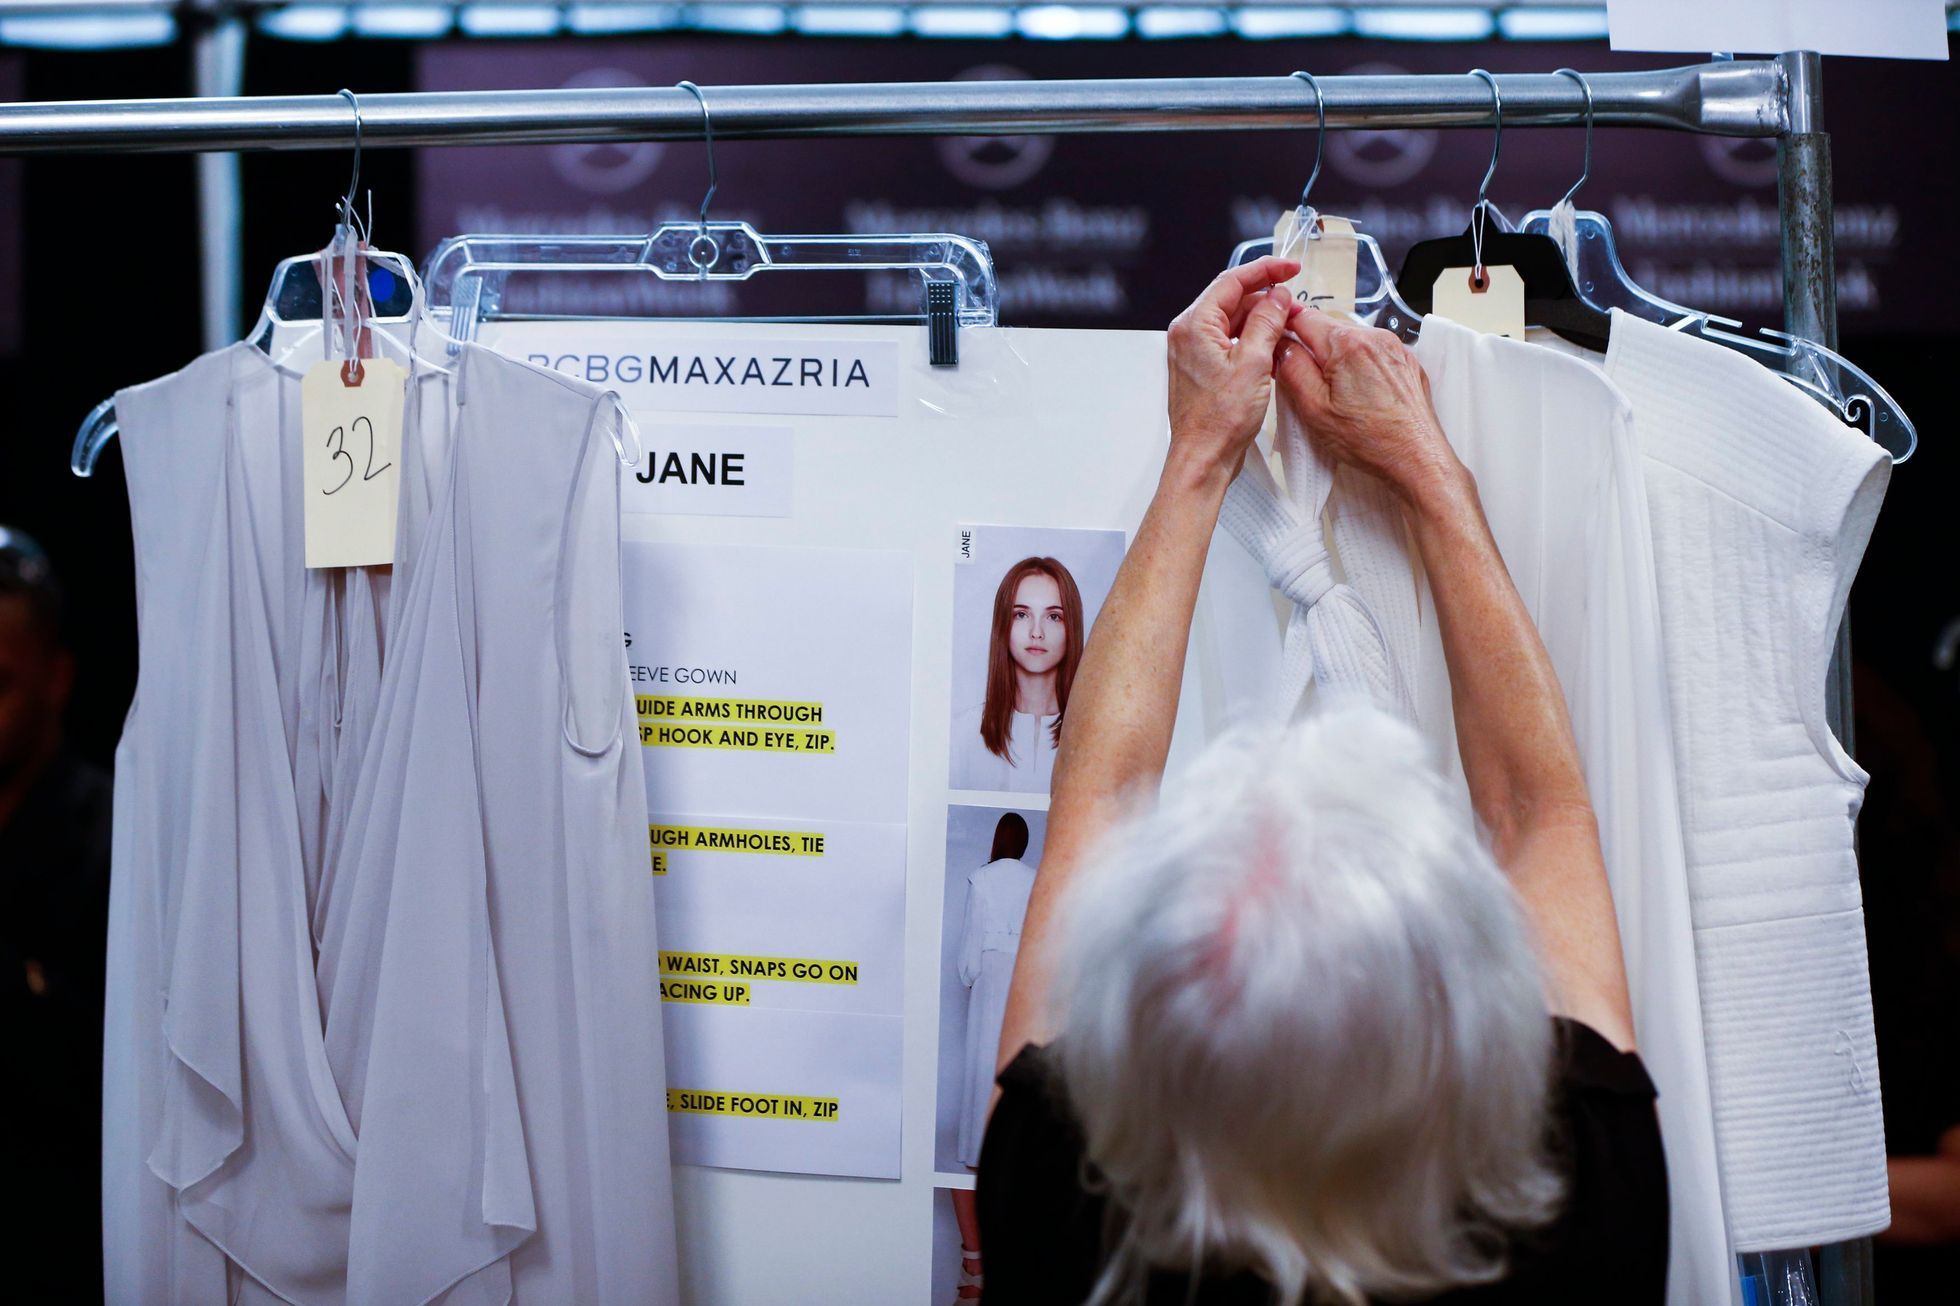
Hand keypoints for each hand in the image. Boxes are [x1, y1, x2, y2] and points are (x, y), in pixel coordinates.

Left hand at [1165, 256, 1304, 488]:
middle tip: (1295, 305)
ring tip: (1288, 328)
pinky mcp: (1202, 369)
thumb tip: (1278, 296)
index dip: (1265, 270)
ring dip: (1261, 321)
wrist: (1203, 458)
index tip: (1290, 267)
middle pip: (1232, 299)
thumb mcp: (1253, 363)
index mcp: (1194, 325)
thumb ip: (1266, 322)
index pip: (1232, 280)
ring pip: (1233, 321)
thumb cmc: (1219, 421)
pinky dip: (1252, 341)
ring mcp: (1193, 352)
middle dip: (1266, 299)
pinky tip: (1273, 349)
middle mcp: (1188, 334)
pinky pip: (1230, 342)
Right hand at [1275, 309, 1463, 502]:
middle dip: (1312, 348)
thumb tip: (1281, 346)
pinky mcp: (1405, 360)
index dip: (1284, 329)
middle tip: (1307, 382)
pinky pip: (1372, 352)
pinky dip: (1359, 365)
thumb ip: (1292, 370)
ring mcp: (1394, 346)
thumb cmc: (1369, 439)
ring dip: (1337, 358)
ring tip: (1337, 394)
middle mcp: (1373, 336)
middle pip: (1328, 327)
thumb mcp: (1314, 409)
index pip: (1302, 316)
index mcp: (1346, 344)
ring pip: (1350, 340)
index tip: (1278, 346)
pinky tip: (1361, 394)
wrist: (1416, 456)